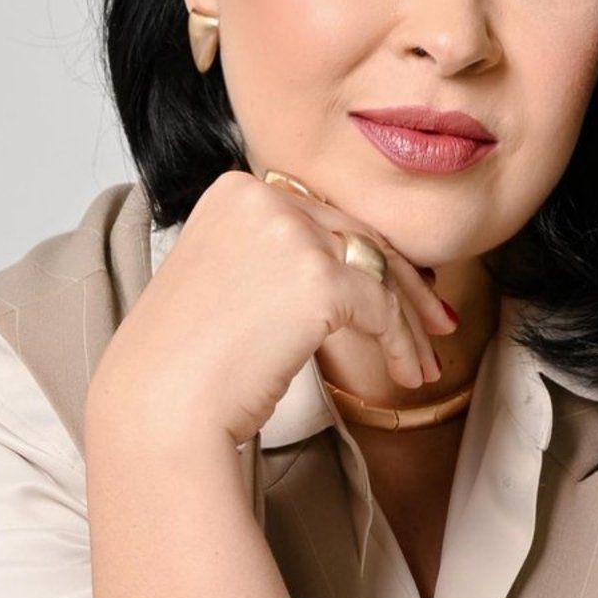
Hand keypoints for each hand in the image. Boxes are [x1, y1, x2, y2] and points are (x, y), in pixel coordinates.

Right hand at [89, 165, 458, 448]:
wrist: (160, 407)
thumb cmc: (185, 364)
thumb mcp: (225, 281)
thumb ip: (273, 259)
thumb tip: (347, 274)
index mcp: (236, 190)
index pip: (324, 218)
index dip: (370, 256)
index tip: (402, 290)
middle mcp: (263, 198)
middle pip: (357, 237)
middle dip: (405, 286)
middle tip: (438, 323)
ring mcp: (291, 235)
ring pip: (378, 273)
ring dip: (410, 324)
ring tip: (427, 363)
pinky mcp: (317, 280)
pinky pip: (382, 310)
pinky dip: (402, 344)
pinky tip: (408, 375)